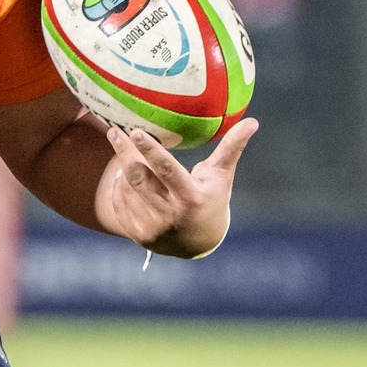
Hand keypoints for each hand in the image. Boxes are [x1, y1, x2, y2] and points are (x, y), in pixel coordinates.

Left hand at [94, 117, 256, 256]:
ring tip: (122, 148)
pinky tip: (122, 175)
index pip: (167, 170)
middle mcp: (170, 213)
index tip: (136, 131)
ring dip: (122, 167)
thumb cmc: (211, 200)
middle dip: (125, 152)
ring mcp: (152, 226)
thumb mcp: (222, 176)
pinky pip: (119, 203)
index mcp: (190, 197)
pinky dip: (118, 186)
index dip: (150, 150)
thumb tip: (252, 122)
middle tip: (115, 131)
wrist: (197, 243)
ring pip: (126, 188)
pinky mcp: (138, 234)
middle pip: (139, 177)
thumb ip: (231, 148)